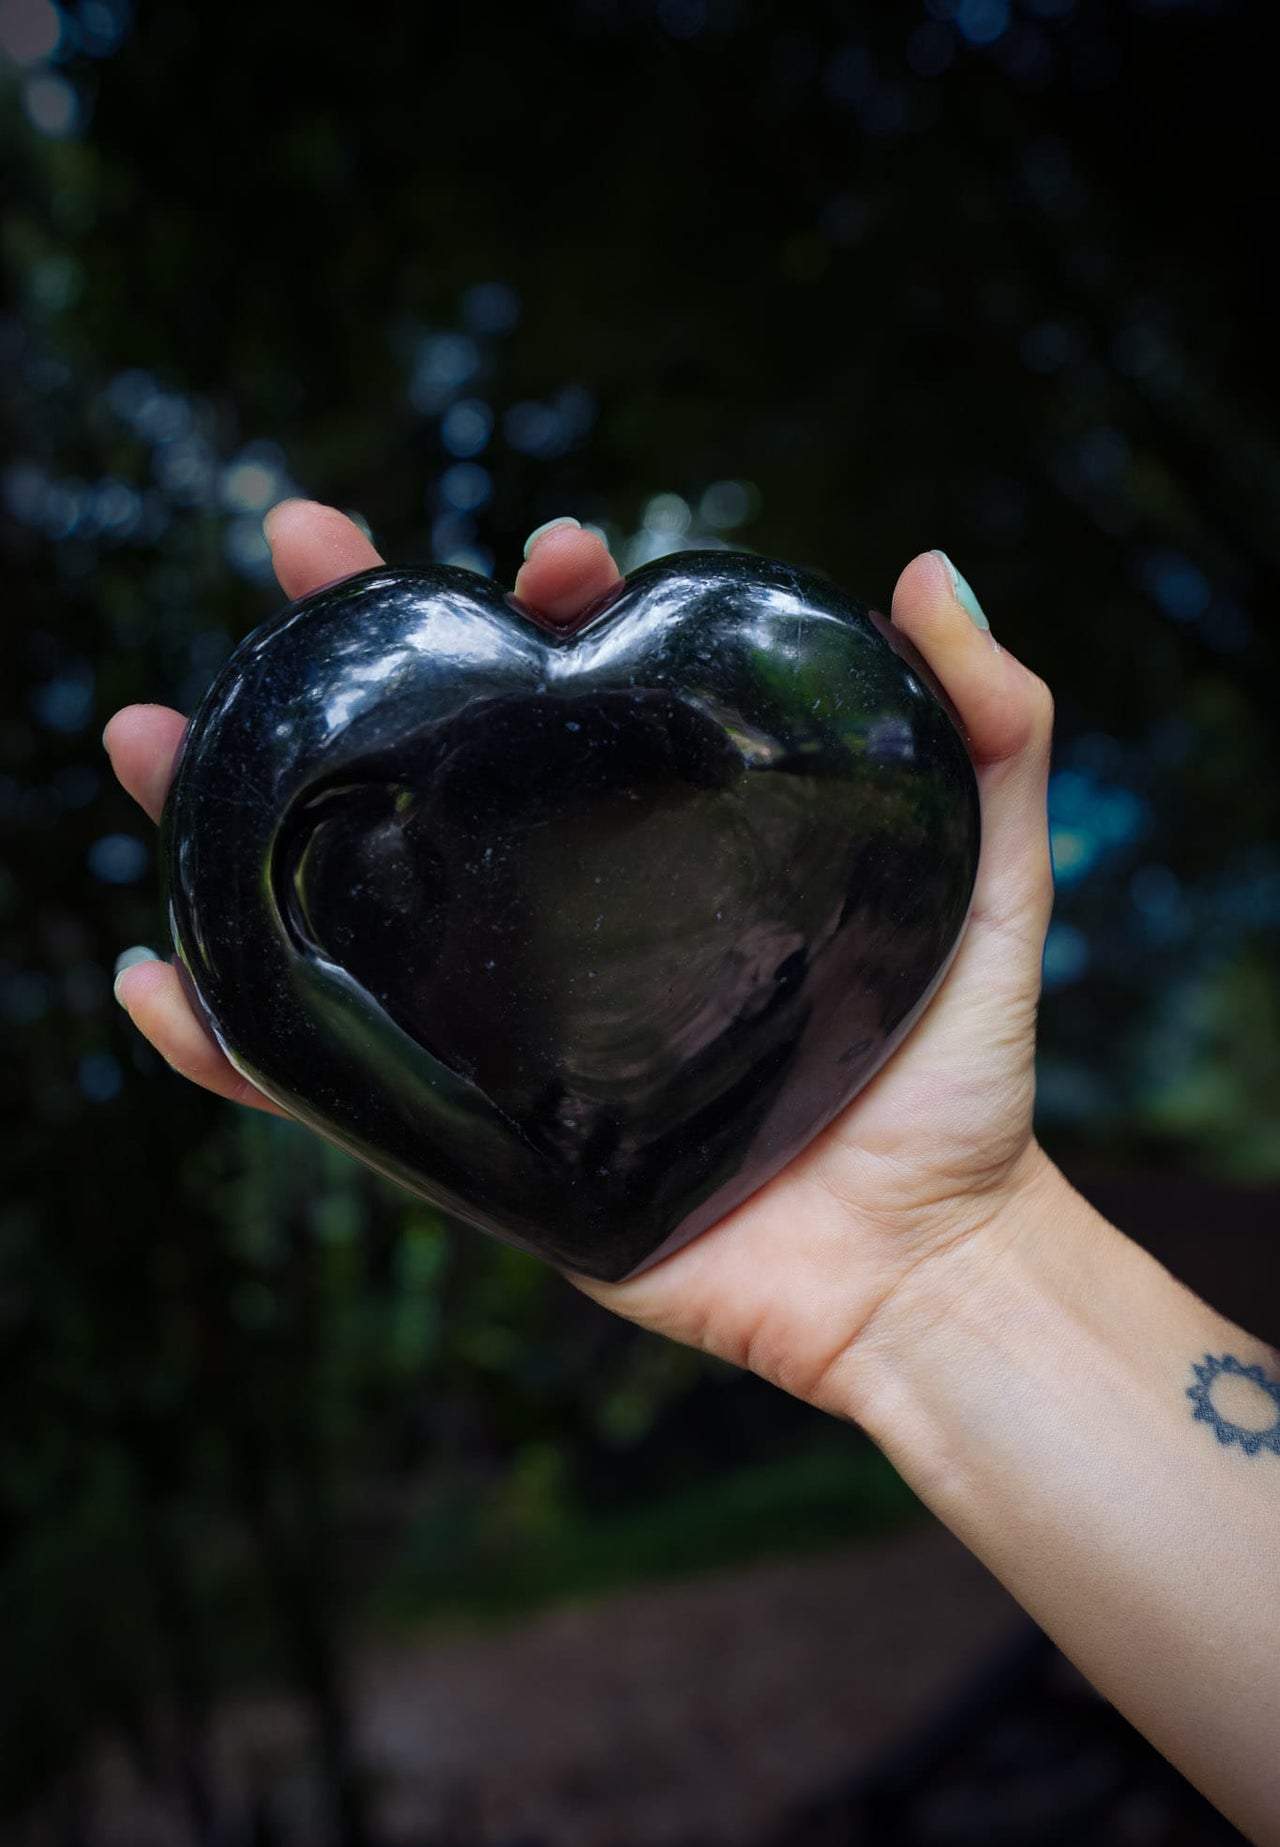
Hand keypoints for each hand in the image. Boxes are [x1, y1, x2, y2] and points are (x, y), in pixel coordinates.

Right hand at [107, 510, 1054, 1417]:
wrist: (923, 1267)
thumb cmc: (957, 1078)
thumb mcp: (1001, 886)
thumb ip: (995, 734)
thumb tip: (929, 568)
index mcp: (670, 841)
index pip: (586, 689)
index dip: (550, 595)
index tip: (557, 547)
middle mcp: (573, 913)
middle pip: (436, 764)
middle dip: (352, 651)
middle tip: (295, 548)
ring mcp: (508, 1023)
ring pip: (346, 906)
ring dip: (233, 820)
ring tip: (145, 742)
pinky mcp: (477, 1139)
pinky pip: (330, 1094)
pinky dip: (229, 1047)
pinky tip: (155, 982)